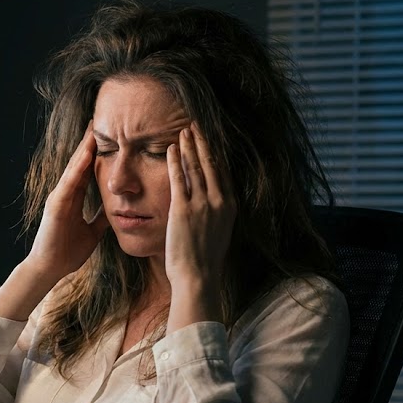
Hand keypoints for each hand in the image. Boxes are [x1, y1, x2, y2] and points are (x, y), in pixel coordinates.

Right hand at [25, 125, 110, 283]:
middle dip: (89, 142)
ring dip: (84, 148)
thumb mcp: (93, 232)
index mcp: (74, 198)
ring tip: (94, 129)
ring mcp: (59, 197)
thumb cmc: (67, 252)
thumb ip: (101, 218)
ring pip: (74, 167)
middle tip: (99, 120)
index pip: (87, 169)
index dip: (96, 152)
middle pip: (80, 162)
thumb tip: (117, 209)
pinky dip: (78, 168)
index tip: (108, 135)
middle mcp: (65, 193)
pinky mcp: (56, 205)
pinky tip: (87, 154)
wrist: (50, 268)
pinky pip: (70, 182)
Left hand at [164, 124, 235, 295]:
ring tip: (183, 132)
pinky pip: (178, 178)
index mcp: (230, 206)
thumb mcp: (218, 233)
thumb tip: (209, 204)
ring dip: (189, 146)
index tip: (210, 139)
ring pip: (196, 167)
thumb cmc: (205, 261)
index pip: (223, 172)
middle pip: (211, 164)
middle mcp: (219, 201)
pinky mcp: (183, 209)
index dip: (215, 153)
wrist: (198, 277)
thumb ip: (215, 214)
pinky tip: (171, 149)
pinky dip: (175, 161)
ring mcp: (202, 204)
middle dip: (203, 142)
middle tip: (196, 126)